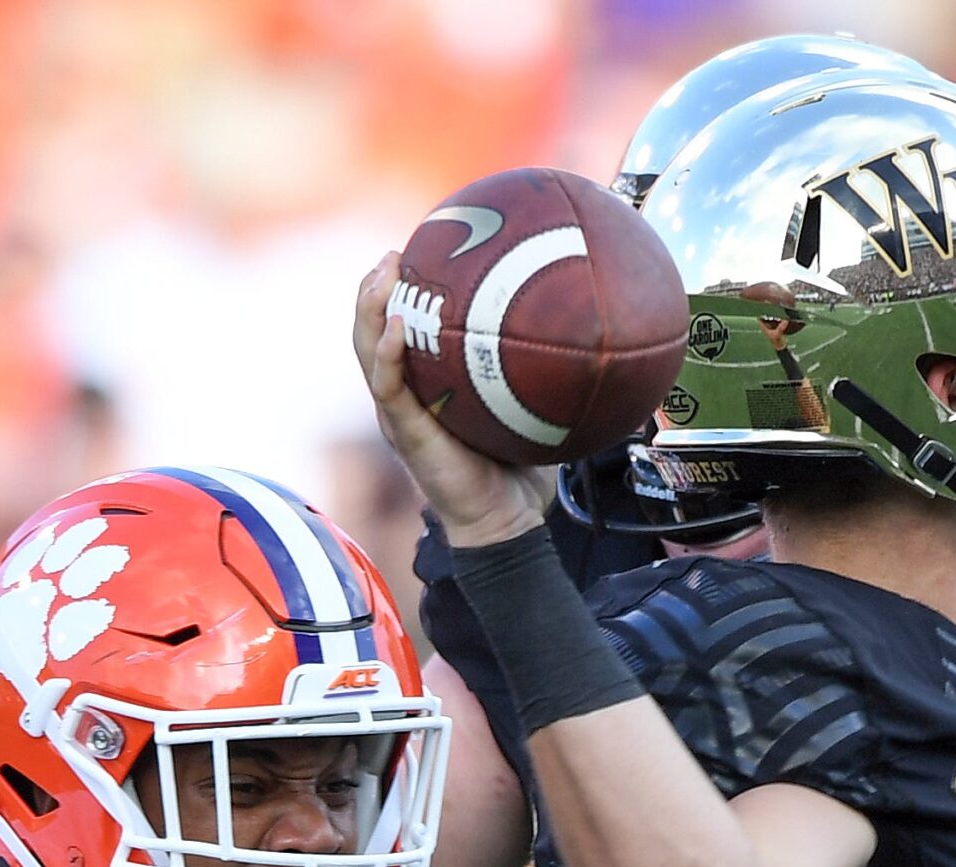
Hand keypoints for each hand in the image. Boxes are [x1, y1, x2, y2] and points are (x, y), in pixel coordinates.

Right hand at [356, 254, 554, 548]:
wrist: (507, 523)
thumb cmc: (520, 471)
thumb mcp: (531, 407)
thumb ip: (541, 371)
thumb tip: (587, 327)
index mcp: (425, 388)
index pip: (399, 332)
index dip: (399, 293)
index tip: (415, 254)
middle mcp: (405, 397)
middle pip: (371, 332)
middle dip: (373, 289)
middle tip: (392, 254)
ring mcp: (399, 415)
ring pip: (367, 352)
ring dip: (369, 310)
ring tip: (382, 273)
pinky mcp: (405, 434)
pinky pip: (388, 388)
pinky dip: (388, 354)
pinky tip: (397, 326)